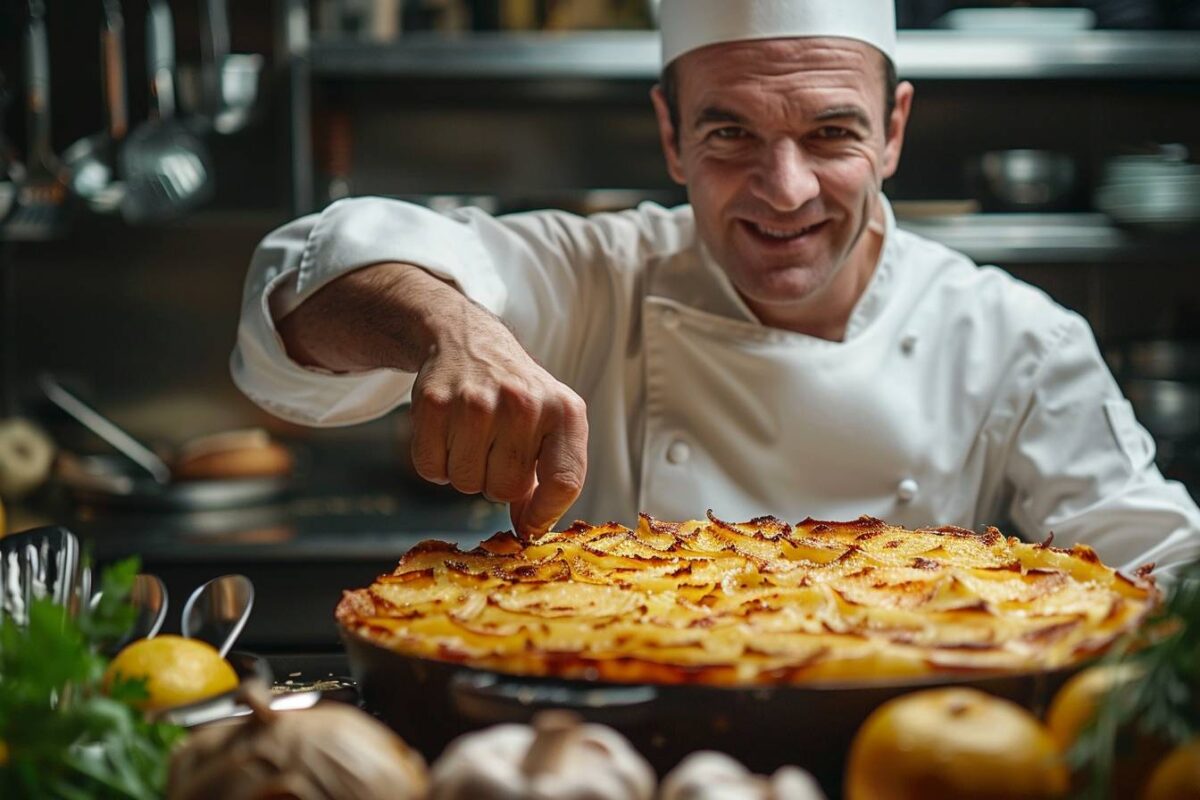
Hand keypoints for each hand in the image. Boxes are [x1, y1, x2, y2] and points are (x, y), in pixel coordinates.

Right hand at [409, 307, 587, 540]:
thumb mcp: (550, 425)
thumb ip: (549, 479)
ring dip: (465, 472)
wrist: (470, 342)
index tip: (530, 526)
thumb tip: (529, 530)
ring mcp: (476, 401)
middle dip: (497, 481)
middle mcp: (523, 403)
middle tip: (495, 448)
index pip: (565, 481)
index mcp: (564, 411)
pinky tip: (448, 432)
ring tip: (473, 436)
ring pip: (466, 483)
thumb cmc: (517, 396)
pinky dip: (436, 462)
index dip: (545, 514)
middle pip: (505, 490)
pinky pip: (430, 469)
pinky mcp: (433, 402)